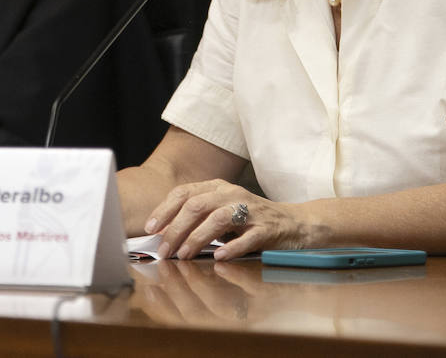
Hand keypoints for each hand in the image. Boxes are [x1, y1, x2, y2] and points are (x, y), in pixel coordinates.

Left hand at [144, 179, 305, 260]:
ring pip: (218, 219)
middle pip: (197, 205)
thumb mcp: (222, 211)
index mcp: (218, 188)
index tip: (150, 229)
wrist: (295, 223)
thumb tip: (164, 234)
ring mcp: (251, 210)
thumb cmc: (251, 220)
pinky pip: (248, 237)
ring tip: (184, 254)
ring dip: (197, 237)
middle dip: (176, 228)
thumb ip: (198, 217)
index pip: (184, 193)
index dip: (164, 210)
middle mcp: (232, 194)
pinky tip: (219, 257)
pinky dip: (232, 247)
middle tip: (164, 250)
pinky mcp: (268, 228)